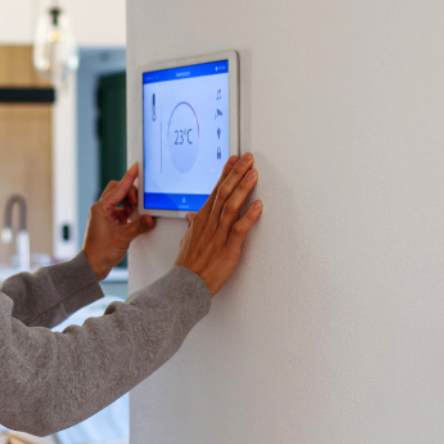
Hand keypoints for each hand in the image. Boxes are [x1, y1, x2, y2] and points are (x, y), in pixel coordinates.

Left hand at [82, 163, 156, 278]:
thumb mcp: (124, 238)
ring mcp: (101, 215)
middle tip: (138, 204)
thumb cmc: (101, 252)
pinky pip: (117, 209)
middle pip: (117, 190)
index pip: (119, 188)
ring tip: (134, 214)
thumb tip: (150, 218)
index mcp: (101, 208)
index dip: (129, 177)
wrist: (92, 266)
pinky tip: (130, 220)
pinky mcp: (104, 222)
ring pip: (117, 200)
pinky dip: (125, 212)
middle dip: (130, 193)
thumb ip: (139, 226)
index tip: (136, 167)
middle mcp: (100, 209)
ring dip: (128, 203)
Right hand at [176, 153, 262, 294]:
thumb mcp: (188, 240)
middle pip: (224, 192)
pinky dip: (249, 216)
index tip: (234, 160)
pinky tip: (258, 205)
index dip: (226, 174)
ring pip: (231, 205)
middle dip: (237, 173)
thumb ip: (193, 226)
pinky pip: (240, 229)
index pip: (215, 190)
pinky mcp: (228, 248)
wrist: (185, 285)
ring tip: (254, 174)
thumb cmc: (188, 264)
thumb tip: (192, 217)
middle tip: (248, 159)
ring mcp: (218, 234)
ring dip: (243, 188)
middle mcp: (209, 223)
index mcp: (201, 219)